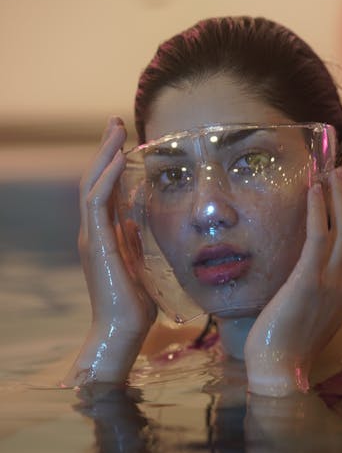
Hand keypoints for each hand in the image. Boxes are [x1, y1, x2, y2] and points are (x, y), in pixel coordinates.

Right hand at [64, 117, 155, 385]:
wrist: (122, 330)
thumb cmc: (133, 303)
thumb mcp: (137, 263)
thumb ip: (133, 240)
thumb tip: (135, 219)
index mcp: (104, 236)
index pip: (105, 191)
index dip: (112, 164)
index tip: (124, 141)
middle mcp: (94, 232)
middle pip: (95, 181)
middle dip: (105, 150)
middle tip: (116, 123)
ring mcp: (92, 237)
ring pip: (92, 185)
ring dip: (104, 156)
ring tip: (116, 129)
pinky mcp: (97, 244)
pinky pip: (97, 204)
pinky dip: (106, 179)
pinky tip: (117, 160)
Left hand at [244, 168, 341, 396]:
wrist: (279, 370)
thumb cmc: (286, 346)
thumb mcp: (308, 315)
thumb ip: (314, 292)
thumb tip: (305, 273)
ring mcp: (331, 283)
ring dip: (339, 197)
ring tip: (333, 171)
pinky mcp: (309, 281)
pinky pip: (318, 236)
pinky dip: (319, 210)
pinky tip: (314, 190)